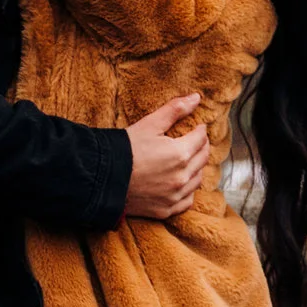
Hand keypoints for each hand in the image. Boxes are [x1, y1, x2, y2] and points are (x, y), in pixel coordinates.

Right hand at [122, 93, 210, 219]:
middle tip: (194, 141)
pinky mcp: (166, 209)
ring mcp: (175, 196)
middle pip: (203, 159)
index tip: (197, 127)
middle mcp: (182, 177)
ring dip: (196, 169)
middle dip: (200, 147)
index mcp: (180, 154)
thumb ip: (175, 109)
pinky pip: (187, 200)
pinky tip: (180, 183)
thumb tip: (196, 97)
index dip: (200, 130)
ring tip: (187, 160)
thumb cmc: (124, 149)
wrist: (102, 177)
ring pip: (198, 180)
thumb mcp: (149, 124)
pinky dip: (187, 191)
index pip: (201, 138)